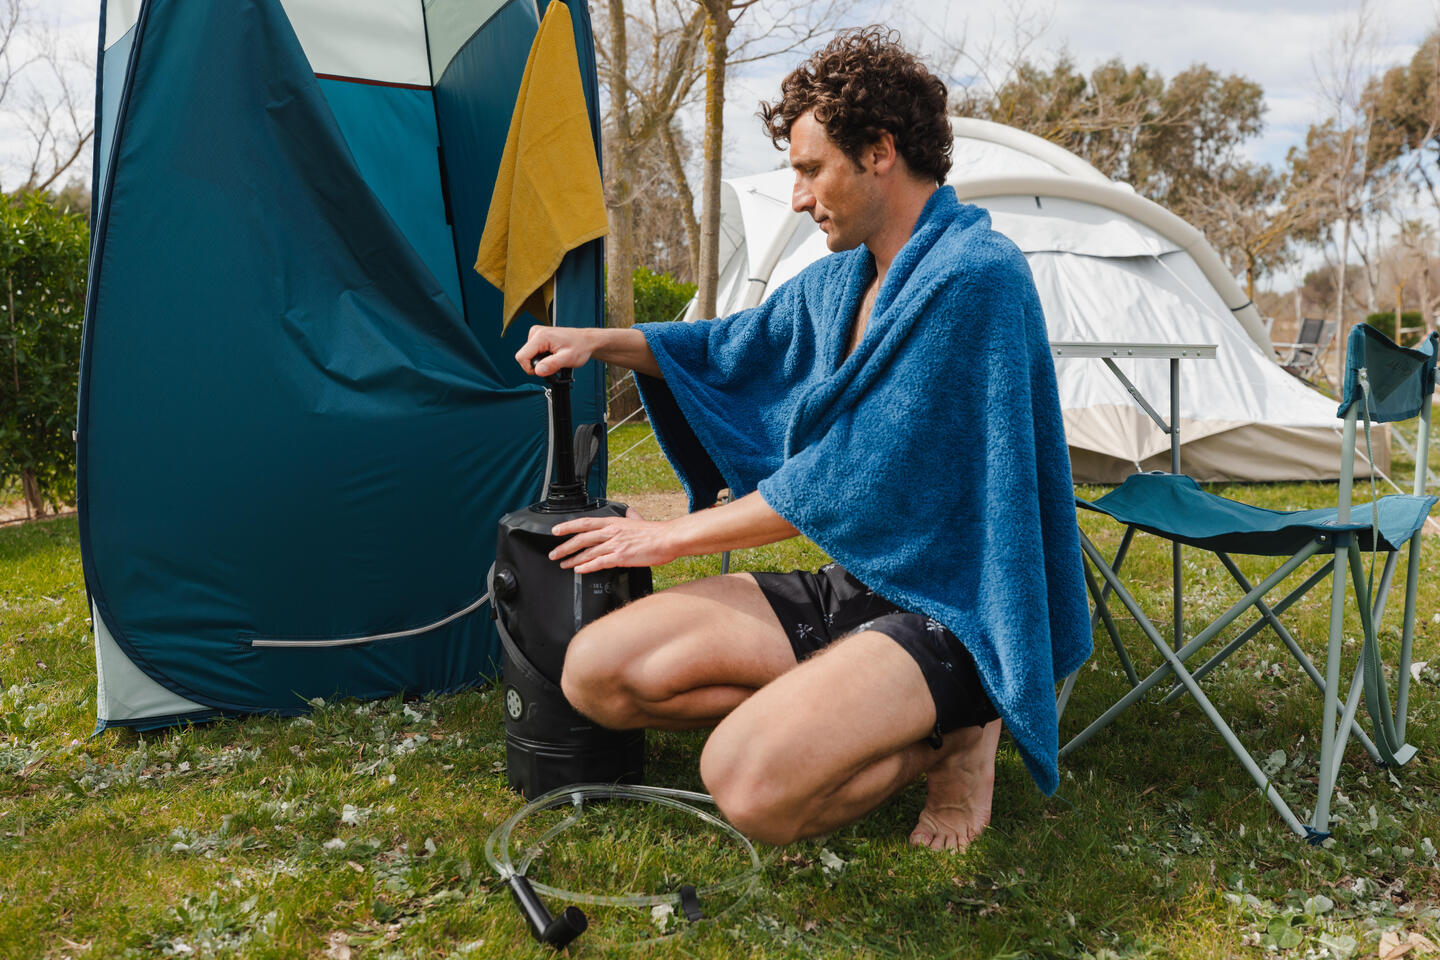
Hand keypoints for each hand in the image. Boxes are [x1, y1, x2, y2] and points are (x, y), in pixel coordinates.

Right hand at [515, 325, 592, 376]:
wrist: (586, 340)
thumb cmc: (580, 347)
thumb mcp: (568, 358)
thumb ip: (552, 365)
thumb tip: (537, 371)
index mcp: (540, 336)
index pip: (521, 357)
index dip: (530, 368)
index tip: (544, 370)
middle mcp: (536, 332)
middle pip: (524, 356)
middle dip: (537, 365)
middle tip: (553, 364)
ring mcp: (537, 333)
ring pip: (528, 355)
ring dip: (540, 361)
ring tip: (555, 359)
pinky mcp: (538, 337)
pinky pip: (533, 352)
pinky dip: (542, 357)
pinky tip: (553, 355)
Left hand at [549, 507, 677, 573]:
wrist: (668, 539)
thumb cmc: (655, 533)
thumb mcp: (638, 520)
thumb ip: (631, 516)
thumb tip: (629, 512)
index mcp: (614, 522)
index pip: (585, 522)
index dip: (568, 526)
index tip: (556, 531)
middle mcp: (611, 532)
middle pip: (581, 539)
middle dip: (565, 547)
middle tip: (554, 554)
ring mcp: (615, 545)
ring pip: (588, 552)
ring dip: (573, 559)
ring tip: (563, 564)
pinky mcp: (620, 557)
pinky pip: (599, 563)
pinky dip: (586, 567)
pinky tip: (579, 570)